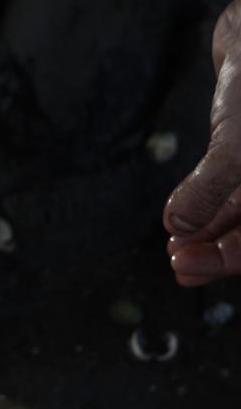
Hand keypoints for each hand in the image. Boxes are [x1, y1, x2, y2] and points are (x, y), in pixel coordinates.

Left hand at [165, 0, 240, 285]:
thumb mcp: (240, 141)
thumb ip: (213, 187)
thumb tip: (179, 229)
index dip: (233, 257)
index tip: (186, 267)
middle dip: (219, 250)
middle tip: (178, 265)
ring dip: (211, 233)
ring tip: (175, 251)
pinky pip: (236, 190)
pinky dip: (211, 207)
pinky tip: (182, 225)